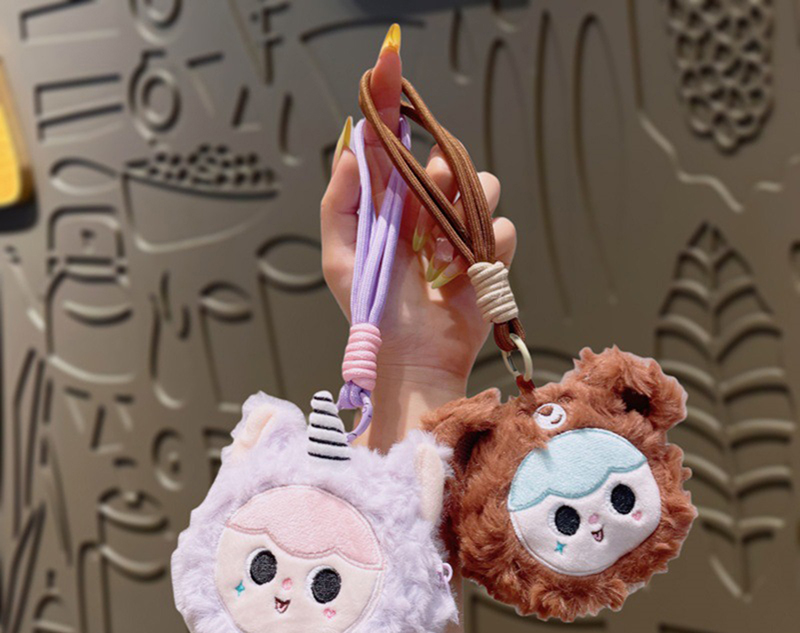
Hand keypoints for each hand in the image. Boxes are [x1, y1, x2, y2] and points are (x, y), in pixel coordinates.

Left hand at [320, 26, 516, 394]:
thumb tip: (353, 147)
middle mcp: (426, 212)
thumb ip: (341, 201)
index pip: (390, 141)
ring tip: (445, 251)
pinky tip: (465, 274)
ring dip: (468, 208)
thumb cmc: (374, 314)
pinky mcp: (489, 257)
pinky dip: (488, 248)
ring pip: (482, 183)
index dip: (388, 99)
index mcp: (388, 207)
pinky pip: (503, 228)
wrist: (413, 361)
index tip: (388, 59)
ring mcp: (460, 232)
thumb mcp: (341, 257)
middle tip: (424, 210)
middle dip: (438, 173)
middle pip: (444, 156)